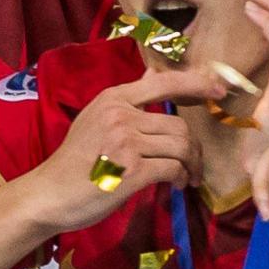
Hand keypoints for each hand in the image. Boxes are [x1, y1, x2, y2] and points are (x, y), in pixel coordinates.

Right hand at [27, 66, 226, 231]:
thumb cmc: (74, 161)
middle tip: (194, 166)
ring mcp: (126, 142)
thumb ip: (127, 100)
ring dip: (191, 166)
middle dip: (194, 148)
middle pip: (179, 125)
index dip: (196, 84)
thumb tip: (153, 74)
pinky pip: (172, 169)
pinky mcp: (131, 171)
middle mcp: (121, 115)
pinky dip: (180, 178)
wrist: (49, 194)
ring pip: (181, 147)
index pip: (164, 82)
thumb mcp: (95, 120)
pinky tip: (175, 186)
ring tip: (187, 178)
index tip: (219, 91)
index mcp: (113, 99)